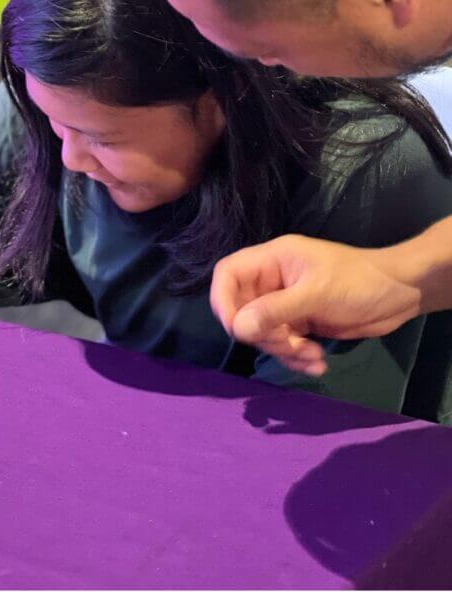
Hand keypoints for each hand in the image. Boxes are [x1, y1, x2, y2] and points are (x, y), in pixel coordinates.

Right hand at [210, 235, 421, 375]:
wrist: (402, 295)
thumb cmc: (360, 282)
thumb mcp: (317, 294)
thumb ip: (276, 311)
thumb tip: (238, 329)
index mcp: (271, 260)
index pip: (228, 274)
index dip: (222, 300)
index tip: (235, 328)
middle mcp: (272, 281)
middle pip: (241, 309)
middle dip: (262, 335)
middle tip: (288, 345)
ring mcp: (285, 303)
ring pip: (261, 332)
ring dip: (282, 351)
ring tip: (312, 356)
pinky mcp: (299, 323)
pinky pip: (282, 344)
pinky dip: (295, 357)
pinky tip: (318, 363)